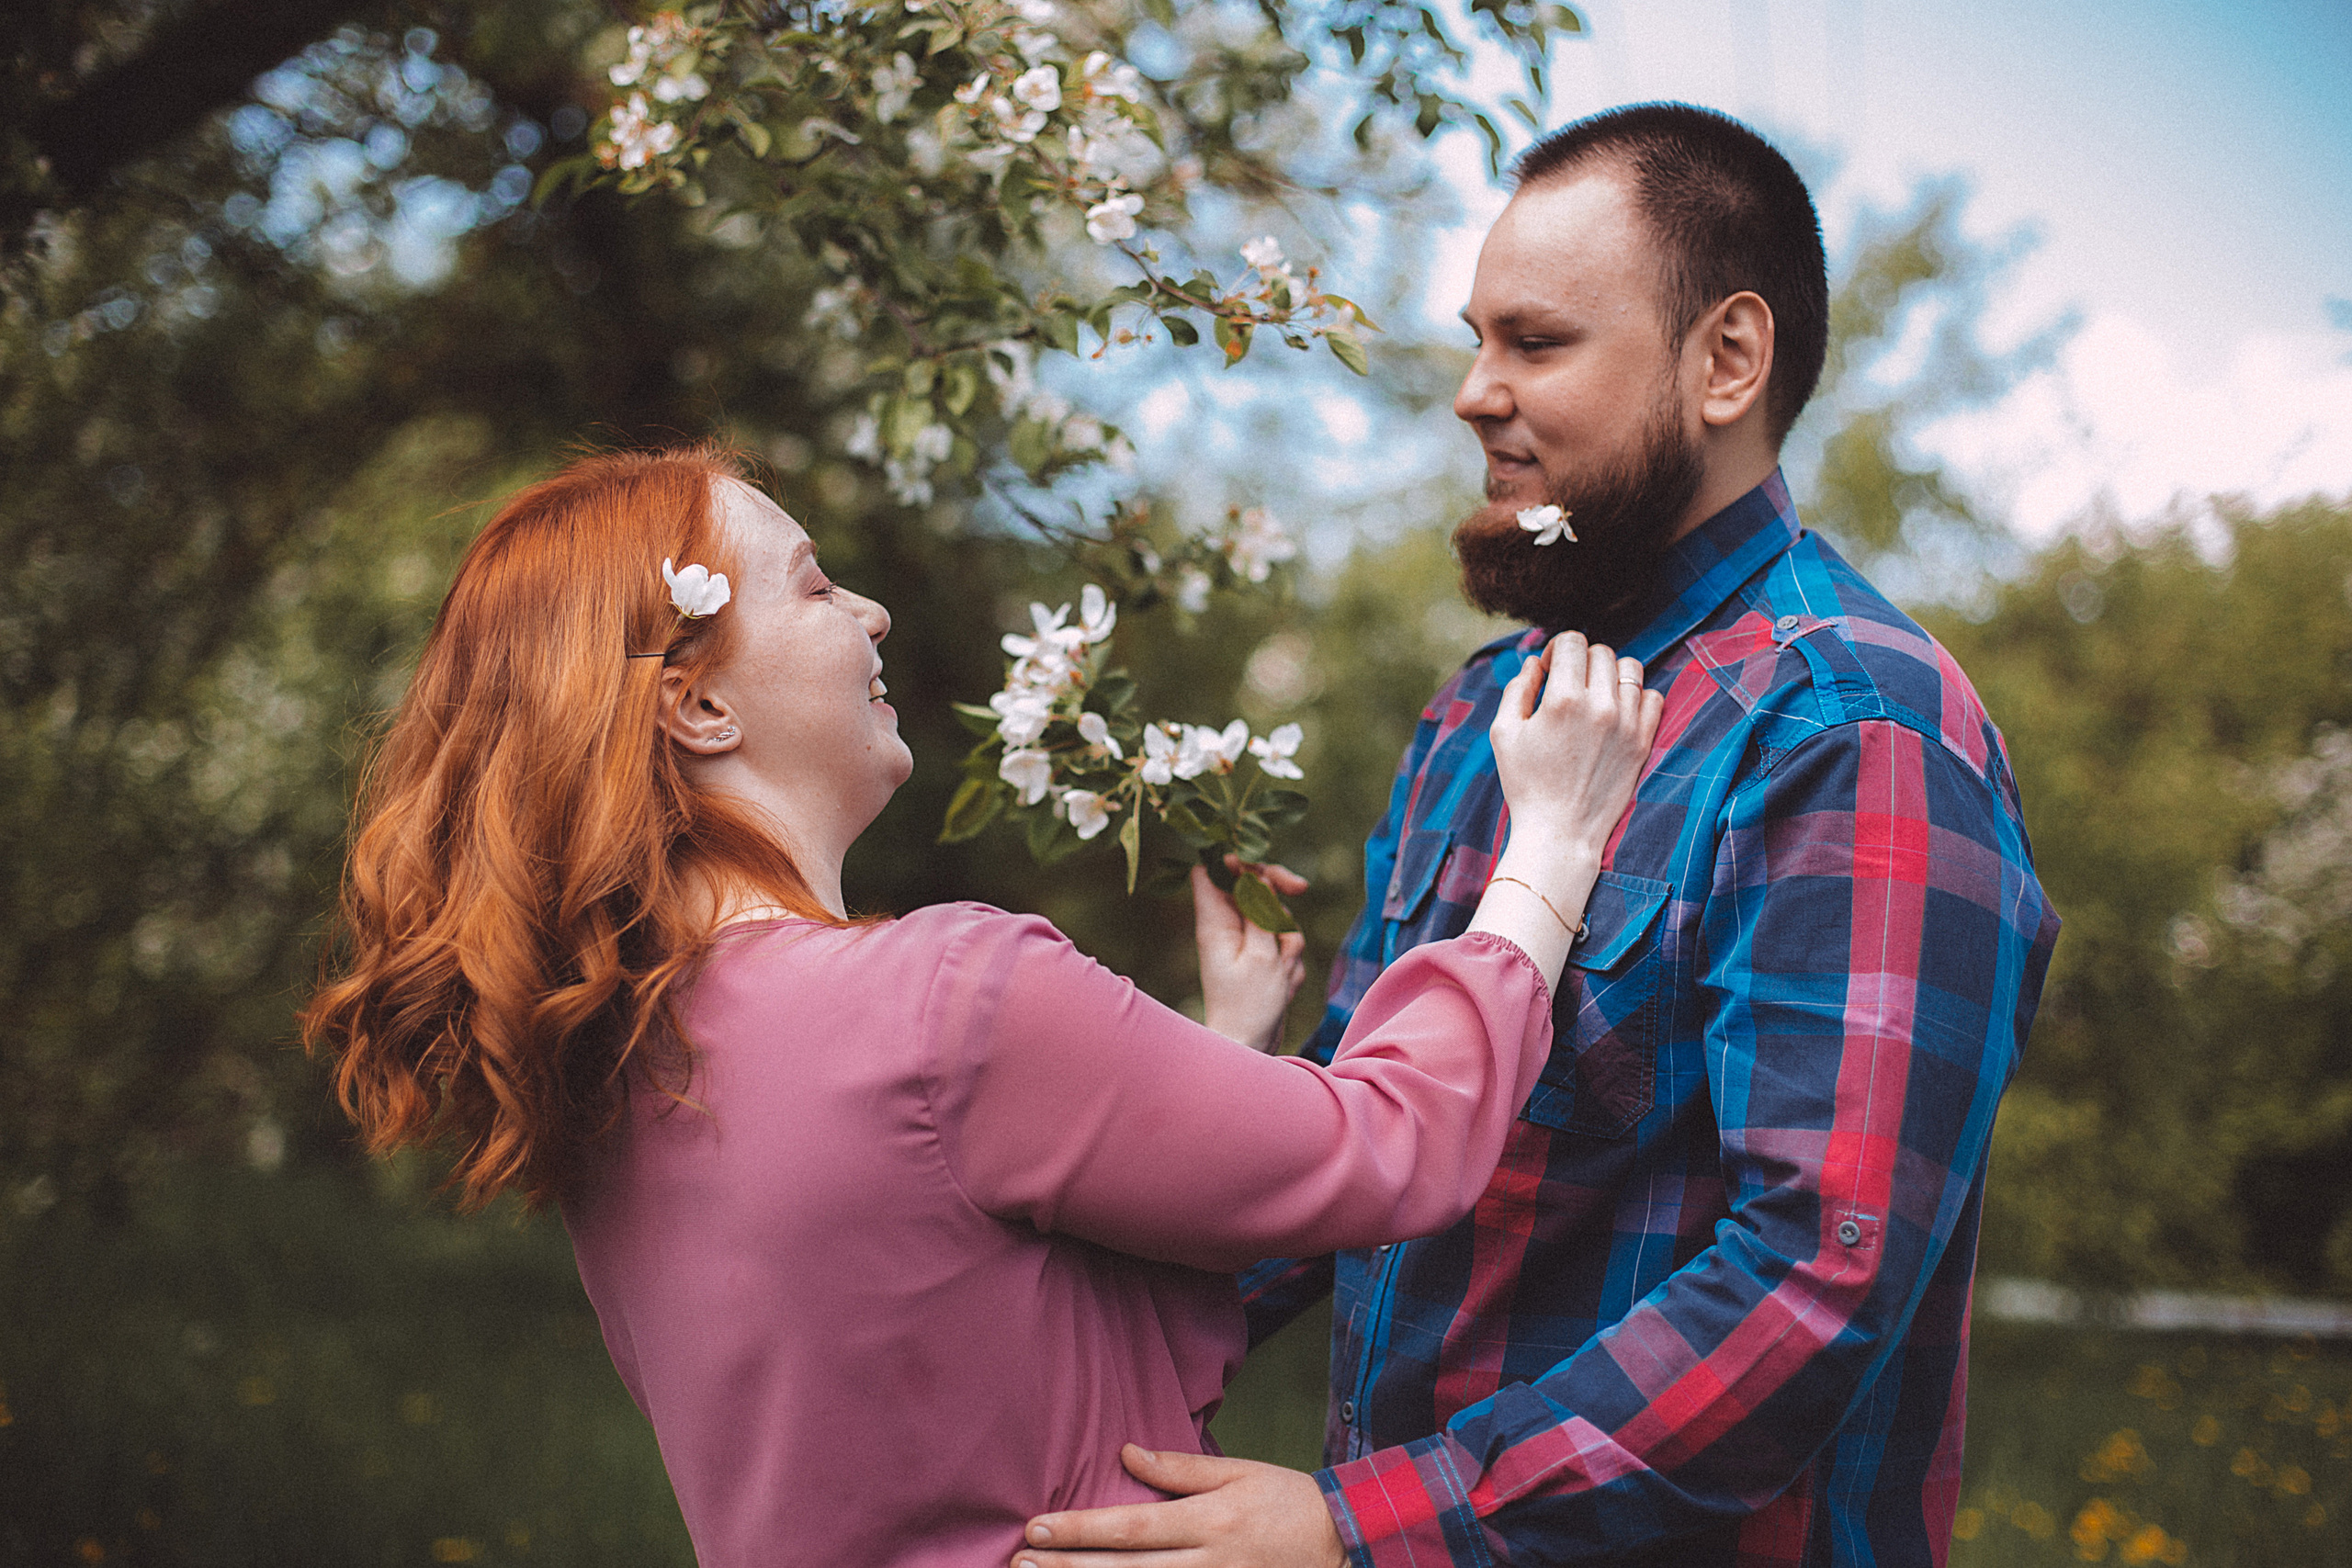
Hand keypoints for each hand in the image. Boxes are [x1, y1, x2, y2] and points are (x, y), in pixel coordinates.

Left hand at [1012, 1445, 1343, 1567]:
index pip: (1131, 1527)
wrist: (1344, 1545)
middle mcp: (1207, 1564)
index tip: (1038, 1528)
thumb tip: (1127, 1451)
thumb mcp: (1240, 1472)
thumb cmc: (1287, 1503)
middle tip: (1020, 1564)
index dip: (1081, 1530)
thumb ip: (1181, 1468)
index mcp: (1209, 1520)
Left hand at [1194, 861, 1307, 1052]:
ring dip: (1288, 939)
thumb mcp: (1261, 956)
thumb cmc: (1248, 1007)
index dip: (1234, 859)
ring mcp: (1243, 943)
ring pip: (1275, 916)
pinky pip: (1283, 943)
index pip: (1211, 870)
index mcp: (1214, 922)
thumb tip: (1260, 878)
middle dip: (1278, 892)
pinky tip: (1283, 986)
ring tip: (1280, 972)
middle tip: (1301, 887)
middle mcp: (1226, 928)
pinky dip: (1289, 961)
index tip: (1262, 865)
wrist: (1251, 1048)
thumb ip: (1261, 913)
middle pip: (1251, 886)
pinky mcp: (1259, 959)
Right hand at [1489, 632, 1662, 864]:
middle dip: (1581, 660)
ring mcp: (1627, 724)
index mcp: (1564, 699)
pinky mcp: (1643, 742)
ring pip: (1630, 669)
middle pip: (1600, 652)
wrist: (1560, 833)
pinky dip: (1636, 697)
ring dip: (1610, 674)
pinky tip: (1616, 713)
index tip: (1550, 669)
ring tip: (1595, 696)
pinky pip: (1653, 697)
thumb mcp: (1504, 733)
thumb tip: (1537, 663)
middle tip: (1568, 685)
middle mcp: (1601, 706)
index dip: (1557, 649)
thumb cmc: (1526, 784)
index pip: (1572, 641)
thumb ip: (1518, 688)